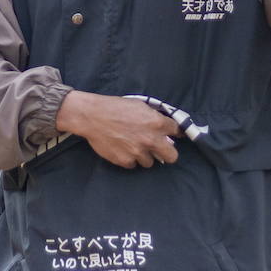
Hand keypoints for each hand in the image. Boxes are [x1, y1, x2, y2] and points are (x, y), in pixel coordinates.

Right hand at [55, 91, 179, 168]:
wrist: (93, 116)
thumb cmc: (115, 107)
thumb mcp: (140, 106)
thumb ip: (155, 117)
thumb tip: (166, 127)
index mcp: (157, 123)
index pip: (177, 132)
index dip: (175, 133)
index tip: (173, 135)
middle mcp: (151, 139)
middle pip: (172, 156)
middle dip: (167, 152)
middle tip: (159, 149)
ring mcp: (138, 152)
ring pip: (150, 162)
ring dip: (145, 155)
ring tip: (133, 145)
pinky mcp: (125, 161)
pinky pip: (133, 164)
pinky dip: (130, 159)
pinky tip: (123, 148)